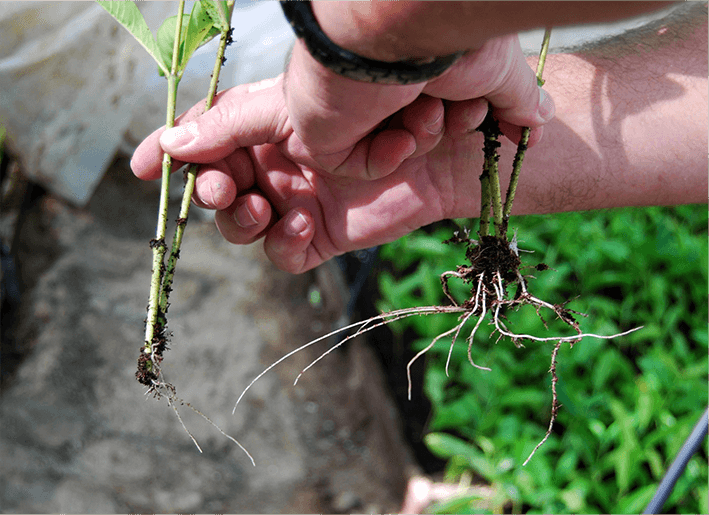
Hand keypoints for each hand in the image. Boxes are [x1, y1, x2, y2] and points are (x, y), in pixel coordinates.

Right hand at [131, 76, 488, 272]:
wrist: (443, 132)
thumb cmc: (370, 99)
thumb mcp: (290, 105)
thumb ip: (230, 126)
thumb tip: (171, 144)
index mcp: (264, 125)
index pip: (203, 140)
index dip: (168, 153)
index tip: (137, 168)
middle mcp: (277, 163)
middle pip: (217, 189)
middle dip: (210, 191)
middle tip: (222, 187)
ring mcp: (300, 199)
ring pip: (244, 225)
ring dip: (240, 220)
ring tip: (260, 205)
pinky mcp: (326, 233)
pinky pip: (285, 254)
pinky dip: (282, 244)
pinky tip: (300, 222)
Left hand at [283, 33, 554, 179]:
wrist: (394, 26)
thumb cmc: (444, 39)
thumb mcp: (496, 70)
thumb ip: (516, 98)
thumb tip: (540, 121)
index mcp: (413, 65)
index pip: (440, 106)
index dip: (466, 117)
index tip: (486, 116)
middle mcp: (376, 83)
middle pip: (415, 129)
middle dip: (444, 129)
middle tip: (460, 116)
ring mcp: (345, 106)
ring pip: (387, 146)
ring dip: (417, 139)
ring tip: (425, 114)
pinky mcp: (319, 129)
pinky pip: (354, 163)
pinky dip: (383, 157)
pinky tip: (399, 136)